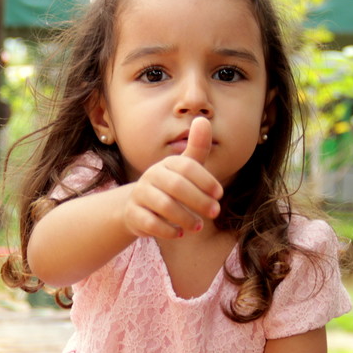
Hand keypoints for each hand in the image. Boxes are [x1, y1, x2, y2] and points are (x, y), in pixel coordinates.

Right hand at [122, 117, 222, 239]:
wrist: (138, 207)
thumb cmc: (171, 187)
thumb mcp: (186, 169)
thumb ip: (197, 148)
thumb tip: (203, 119)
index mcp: (167, 164)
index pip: (187, 167)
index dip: (205, 179)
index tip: (219, 194)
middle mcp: (151, 176)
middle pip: (176, 186)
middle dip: (198, 200)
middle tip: (215, 212)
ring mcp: (140, 195)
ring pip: (163, 205)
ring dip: (185, 217)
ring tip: (198, 226)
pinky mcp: (133, 214)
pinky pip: (150, 222)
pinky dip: (167, 230)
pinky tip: (179, 233)